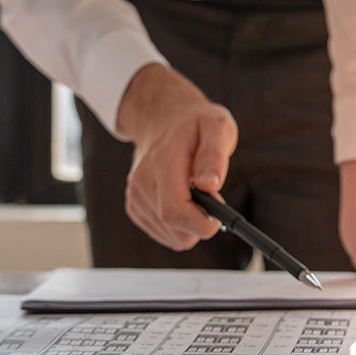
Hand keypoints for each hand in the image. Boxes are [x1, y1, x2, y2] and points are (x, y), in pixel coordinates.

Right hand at [117, 63, 237, 249]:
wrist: (163, 119)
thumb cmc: (195, 123)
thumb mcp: (216, 127)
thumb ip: (214, 155)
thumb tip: (210, 185)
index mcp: (162, 163)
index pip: (176, 210)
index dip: (202, 222)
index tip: (221, 215)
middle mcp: (142, 183)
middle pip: (174, 226)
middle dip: (201, 224)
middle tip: (213, 201)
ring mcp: (135, 196)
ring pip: (171, 235)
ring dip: (193, 225)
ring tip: (198, 196)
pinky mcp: (135, 206)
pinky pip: (165, 232)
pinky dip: (181, 226)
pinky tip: (186, 201)